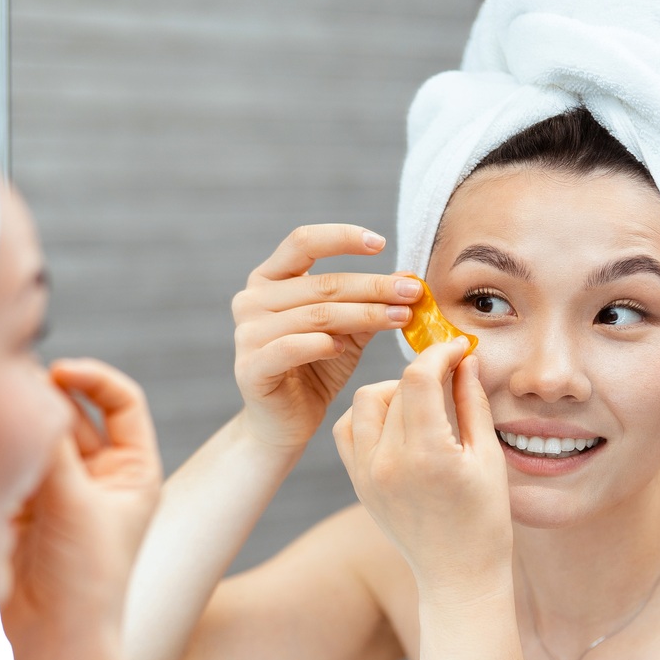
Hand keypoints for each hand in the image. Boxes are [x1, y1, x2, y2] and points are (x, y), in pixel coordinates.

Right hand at [3, 359, 162, 644]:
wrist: (52, 638)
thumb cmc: (85, 579)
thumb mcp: (74, 501)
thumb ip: (50, 446)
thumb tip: (26, 392)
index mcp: (133, 469)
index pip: (121, 401)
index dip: (93, 378)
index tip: (58, 372)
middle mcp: (100, 475)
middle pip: (70, 414)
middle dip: (42, 403)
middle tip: (11, 393)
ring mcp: (61, 490)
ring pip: (37, 439)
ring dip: (18, 432)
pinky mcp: (25, 507)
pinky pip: (10, 465)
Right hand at [232, 225, 422, 452]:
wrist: (285, 422)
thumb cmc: (316, 369)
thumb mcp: (347, 330)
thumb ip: (368, 303)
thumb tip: (408, 276)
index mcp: (269, 279)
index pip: (303, 241)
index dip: (342, 238)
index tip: (382, 244)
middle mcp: (252, 300)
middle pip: (321, 284)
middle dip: (374, 287)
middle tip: (412, 292)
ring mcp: (247, 333)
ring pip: (316, 315)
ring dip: (364, 314)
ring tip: (400, 318)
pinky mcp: (250, 367)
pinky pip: (292, 347)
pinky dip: (322, 345)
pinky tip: (345, 349)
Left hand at [333, 339, 511, 597]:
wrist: (456, 576)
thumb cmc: (484, 520)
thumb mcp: (487, 457)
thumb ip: (471, 402)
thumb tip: (464, 358)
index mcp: (427, 455)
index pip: (418, 378)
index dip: (440, 354)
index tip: (458, 349)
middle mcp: (388, 463)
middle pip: (395, 387)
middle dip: (425, 371)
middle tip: (450, 371)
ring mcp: (366, 474)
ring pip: (364, 402)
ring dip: (392, 390)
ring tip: (422, 401)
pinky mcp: (357, 483)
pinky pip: (348, 429)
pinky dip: (367, 415)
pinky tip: (395, 422)